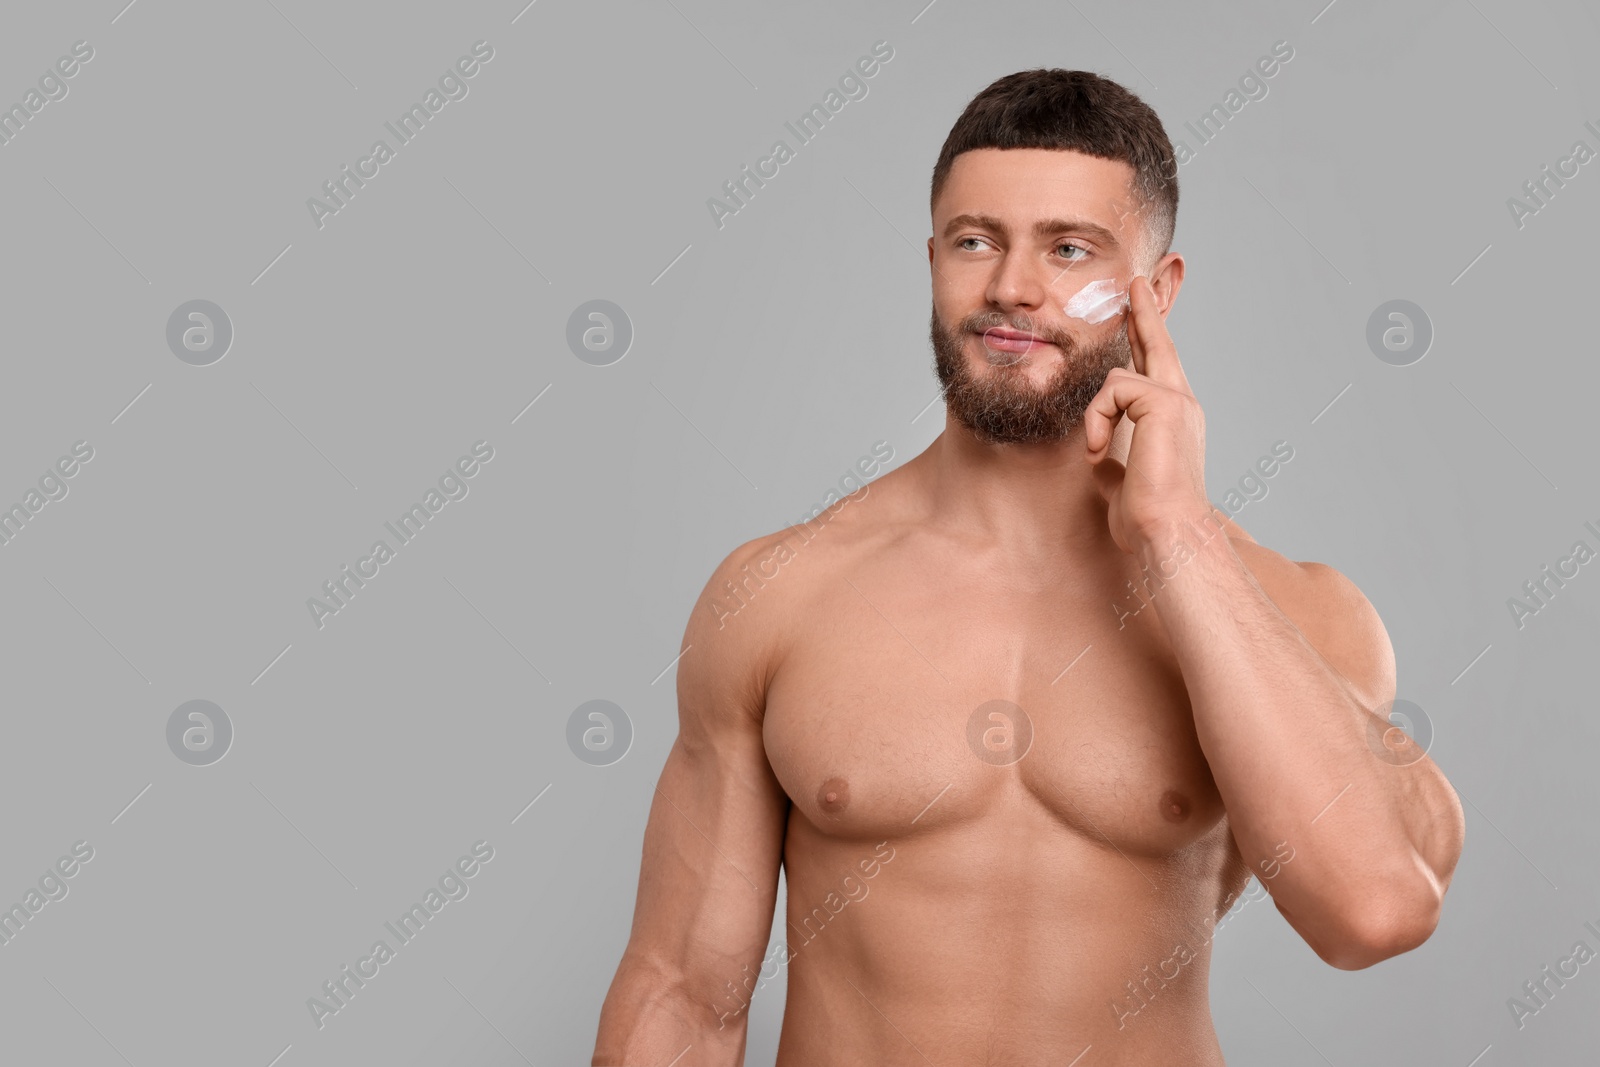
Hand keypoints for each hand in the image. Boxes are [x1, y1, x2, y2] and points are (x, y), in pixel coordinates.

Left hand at [1083, 275, 1210, 555]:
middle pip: (1159, 343)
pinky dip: (1098, 420)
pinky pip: (1112, 391)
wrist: (1167, 529)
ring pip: (1116, 377)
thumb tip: (1099, 455)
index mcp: (1174, 418)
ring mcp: (1177, 398)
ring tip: (1099, 449)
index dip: (1148, 336)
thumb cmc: (1148, 516)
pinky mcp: (1164, 401)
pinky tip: (1102, 448)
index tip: (1138, 308)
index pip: (1159, 367)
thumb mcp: (1122, 479)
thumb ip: (1114, 457)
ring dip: (1096, 415)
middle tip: (1134, 280)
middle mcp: (1182, 402)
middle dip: (1144, 311)